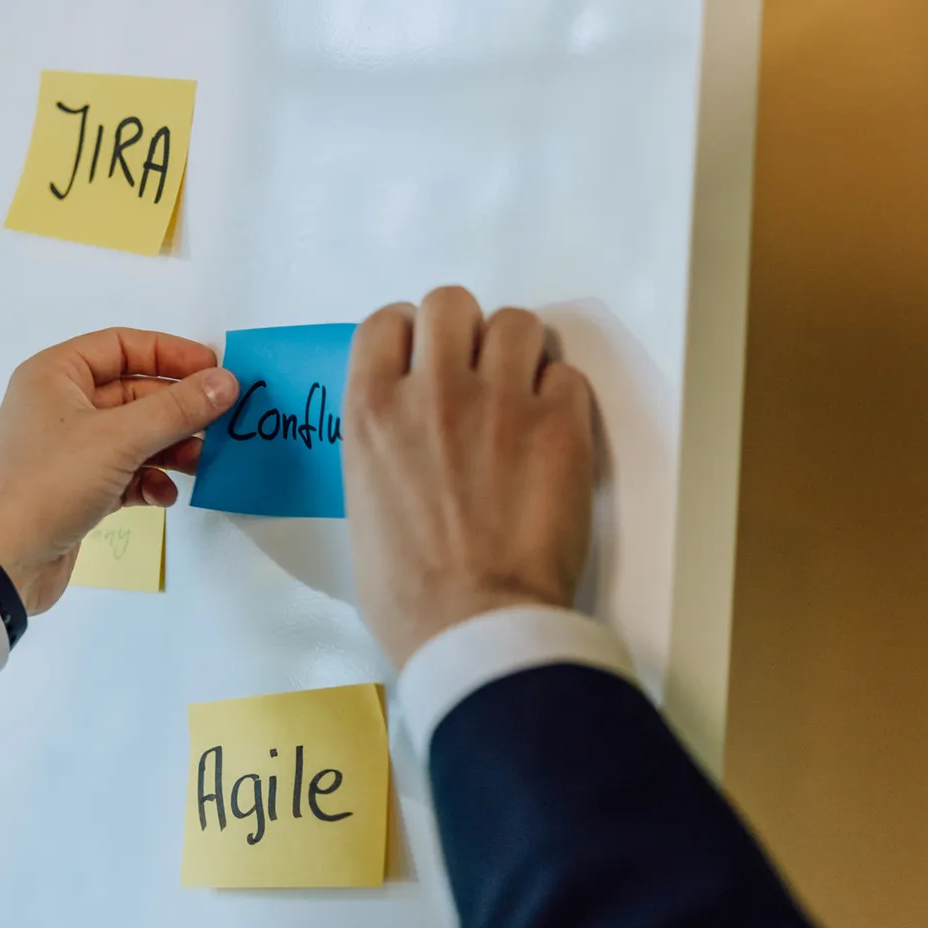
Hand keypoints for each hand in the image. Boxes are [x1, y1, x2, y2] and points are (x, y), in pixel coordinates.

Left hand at [0, 329, 238, 613]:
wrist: (0, 561)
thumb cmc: (48, 483)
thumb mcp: (118, 438)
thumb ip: (176, 408)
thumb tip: (226, 382)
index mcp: (56, 375)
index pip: (122, 346)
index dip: (171, 354)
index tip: (216, 370)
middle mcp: (59, 405)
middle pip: (133, 393)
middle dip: (177, 409)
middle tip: (221, 422)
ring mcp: (68, 450)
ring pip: (133, 436)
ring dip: (169, 447)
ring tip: (201, 463)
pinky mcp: (76, 490)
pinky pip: (124, 473)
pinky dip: (148, 481)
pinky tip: (164, 495)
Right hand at [343, 287, 595, 667]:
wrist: (474, 624)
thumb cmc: (408, 591)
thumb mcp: (361, 503)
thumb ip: (381, 446)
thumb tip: (405, 433)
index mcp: (371, 410)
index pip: (385, 322)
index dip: (407, 336)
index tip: (421, 361)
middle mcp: (433, 390)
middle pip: (449, 302)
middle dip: (462, 330)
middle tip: (474, 371)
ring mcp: (500, 402)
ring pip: (515, 323)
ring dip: (517, 352)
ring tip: (520, 393)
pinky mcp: (559, 426)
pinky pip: (567, 375)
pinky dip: (560, 397)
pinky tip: (552, 433)